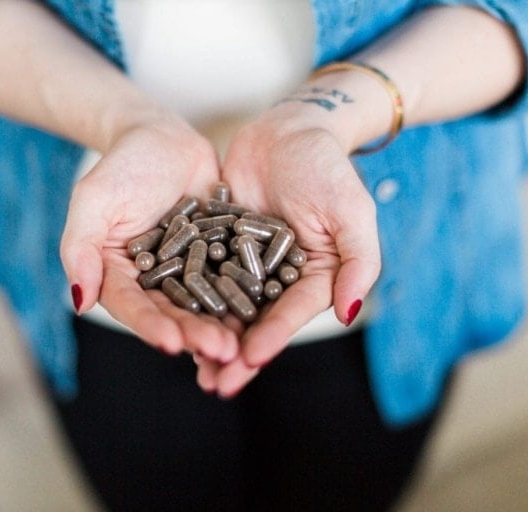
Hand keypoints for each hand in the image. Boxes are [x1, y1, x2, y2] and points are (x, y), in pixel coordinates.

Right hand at [61, 115, 238, 360]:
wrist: (164, 137)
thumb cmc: (122, 165)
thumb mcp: (94, 201)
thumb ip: (81, 248)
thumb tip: (78, 301)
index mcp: (119, 275)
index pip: (133, 306)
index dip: (151, 326)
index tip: (172, 345)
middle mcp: (155, 281)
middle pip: (174, 312)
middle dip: (196, 334)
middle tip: (221, 351)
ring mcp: (190, 270)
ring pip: (206, 302)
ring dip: (224, 324)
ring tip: (243, 342)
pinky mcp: (220, 255)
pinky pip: (234, 276)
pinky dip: (247, 294)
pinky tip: (266, 310)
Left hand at [196, 102, 381, 395]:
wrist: (288, 130)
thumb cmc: (327, 168)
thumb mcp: (351, 211)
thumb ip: (357, 262)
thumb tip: (350, 314)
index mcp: (315, 277)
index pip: (292, 314)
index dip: (272, 338)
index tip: (250, 359)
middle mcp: (280, 278)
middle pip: (257, 322)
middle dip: (237, 355)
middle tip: (215, 385)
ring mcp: (248, 264)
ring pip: (227, 308)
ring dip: (210, 338)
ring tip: (192, 368)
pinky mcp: (220, 247)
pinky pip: (202, 276)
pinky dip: (188, 300)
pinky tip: (170, 321)